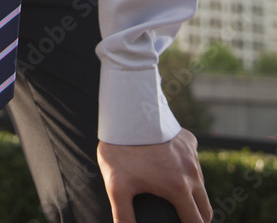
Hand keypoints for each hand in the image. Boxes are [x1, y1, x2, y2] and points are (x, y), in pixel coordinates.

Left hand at [97, 129, 211, 222]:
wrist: (128, 110)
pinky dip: (188, 170)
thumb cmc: (121, 149)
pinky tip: (170, 169)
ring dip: (192, 195)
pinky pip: (194, 161)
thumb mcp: (116, 186)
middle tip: (180, 219)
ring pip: (201, 185)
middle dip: (196, 219)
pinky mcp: (189, 140)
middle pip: (205, 209)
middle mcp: (192, 172)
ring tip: (174, 199)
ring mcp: (193, 155)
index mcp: (179, 188)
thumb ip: (123, 217)